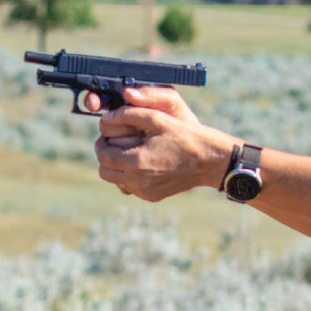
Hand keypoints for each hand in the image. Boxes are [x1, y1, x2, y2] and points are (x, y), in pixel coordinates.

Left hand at [91, 85, 234, 202]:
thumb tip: (106, 118)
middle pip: (105, 171)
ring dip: (117, 167)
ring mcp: (144, 192)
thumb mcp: (156, 118)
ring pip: (116, 181)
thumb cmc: (184, 136)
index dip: (102, 142)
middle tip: (116, 144)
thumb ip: (127, 114)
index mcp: (135, 161)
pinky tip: (144, 164)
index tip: (108, 134)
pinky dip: (131, 176)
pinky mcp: (152, 196)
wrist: (208, 160)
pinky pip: (131, 188)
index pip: (102, 154)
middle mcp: (137, 181)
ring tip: (130, 153)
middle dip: (107, 156)